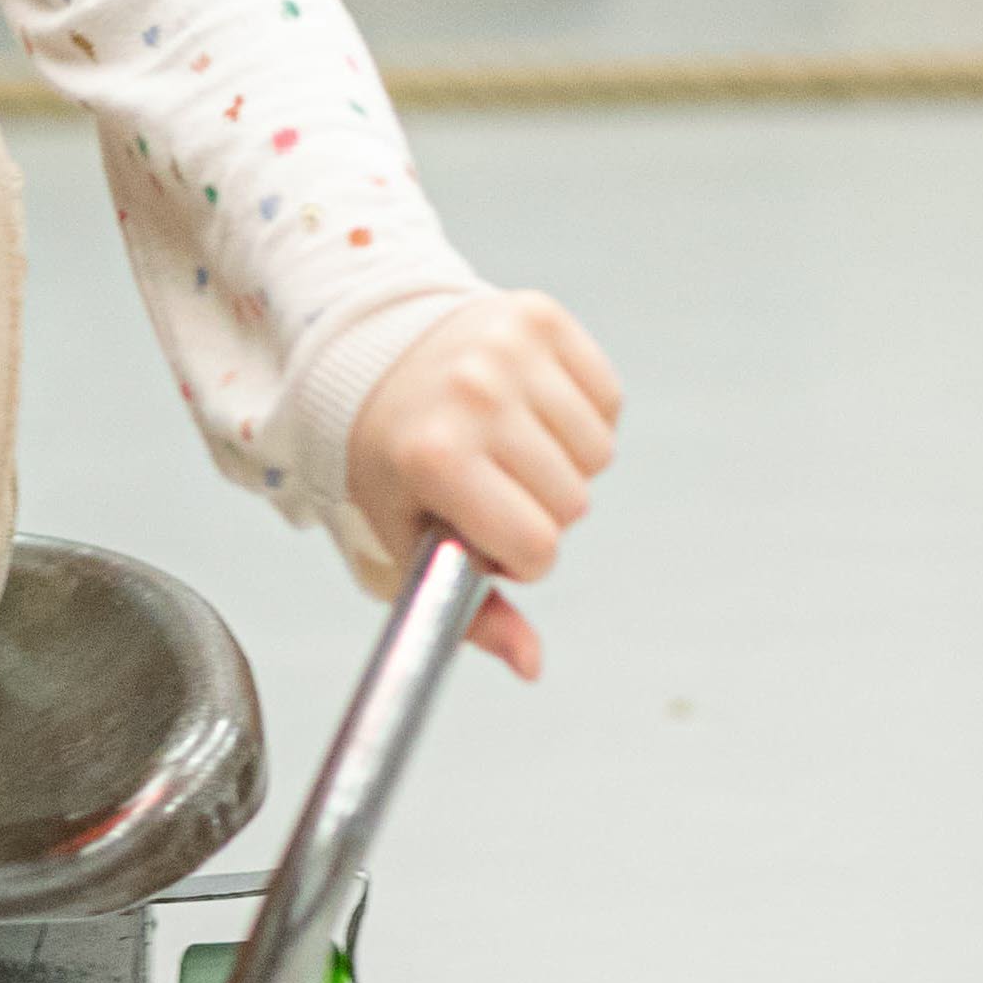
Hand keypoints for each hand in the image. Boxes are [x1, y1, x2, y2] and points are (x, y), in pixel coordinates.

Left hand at [342, 287, 621, 682]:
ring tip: (508, 444)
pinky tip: (530, 408)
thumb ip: (470, 612)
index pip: (537, 549)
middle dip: (539, 510)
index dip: (520, 557)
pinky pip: (609, 398)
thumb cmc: (395, 460)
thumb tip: (531, 665)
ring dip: (562, 463)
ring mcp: (509, 349)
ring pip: (598, 454)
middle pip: (573, 505)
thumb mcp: (408, 540)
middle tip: (491, 484)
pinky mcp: (540, 316)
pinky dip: (580, 414)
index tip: (487, 534)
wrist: (373, 353)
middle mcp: (474, 397)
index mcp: (435, 459)